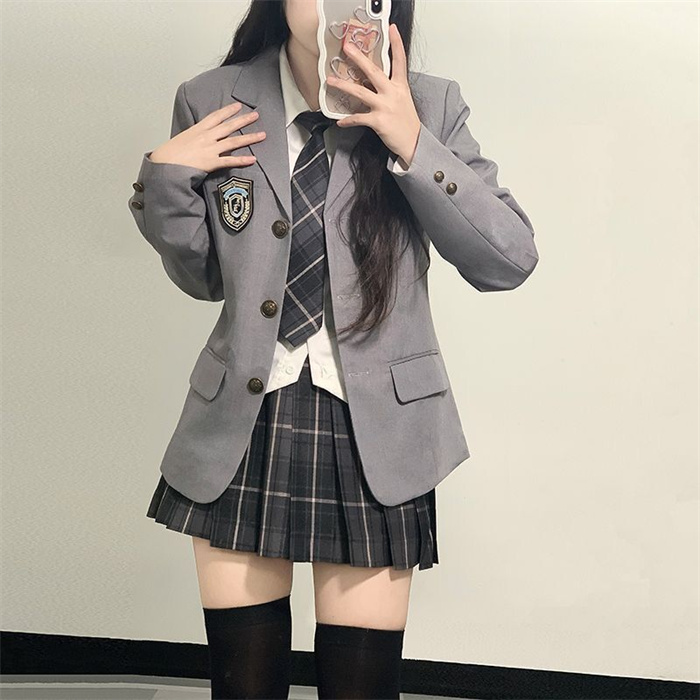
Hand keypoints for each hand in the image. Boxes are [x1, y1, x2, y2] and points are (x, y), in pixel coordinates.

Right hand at [149, 102, 266, 172]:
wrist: (164, 165)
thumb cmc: (169, 154)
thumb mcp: (181, 139)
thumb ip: (194, 137)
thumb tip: (199, 139)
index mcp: (197, 129)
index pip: (216, 116)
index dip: (228, 111)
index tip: (237, 106)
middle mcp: (206, 137)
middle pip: (228, 126)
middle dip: (243, 120)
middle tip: (255, 115)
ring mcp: (209, 149)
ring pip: (233, 141)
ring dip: (249, 138)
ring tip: (262, 135)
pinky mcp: (211, 162)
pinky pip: (230, 161)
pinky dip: (242, 160)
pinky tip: (253, 159)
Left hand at [329, 23, 420, 166]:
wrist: (413, 142)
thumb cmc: (406, 122)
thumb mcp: (403, 100)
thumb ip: (390, 88)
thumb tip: (373, 82)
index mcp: (400, 86)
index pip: (400, 61)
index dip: (397, 44)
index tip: (392, 29)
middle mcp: (393, 93)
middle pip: (374, 71)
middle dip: (359, 58)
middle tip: (347, 48)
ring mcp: (385, 107)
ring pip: (360, 92)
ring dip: (343, 85)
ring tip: (331, 80)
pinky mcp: (379, 121)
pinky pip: (358, 118)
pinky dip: (348, 120)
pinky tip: (340, 121)